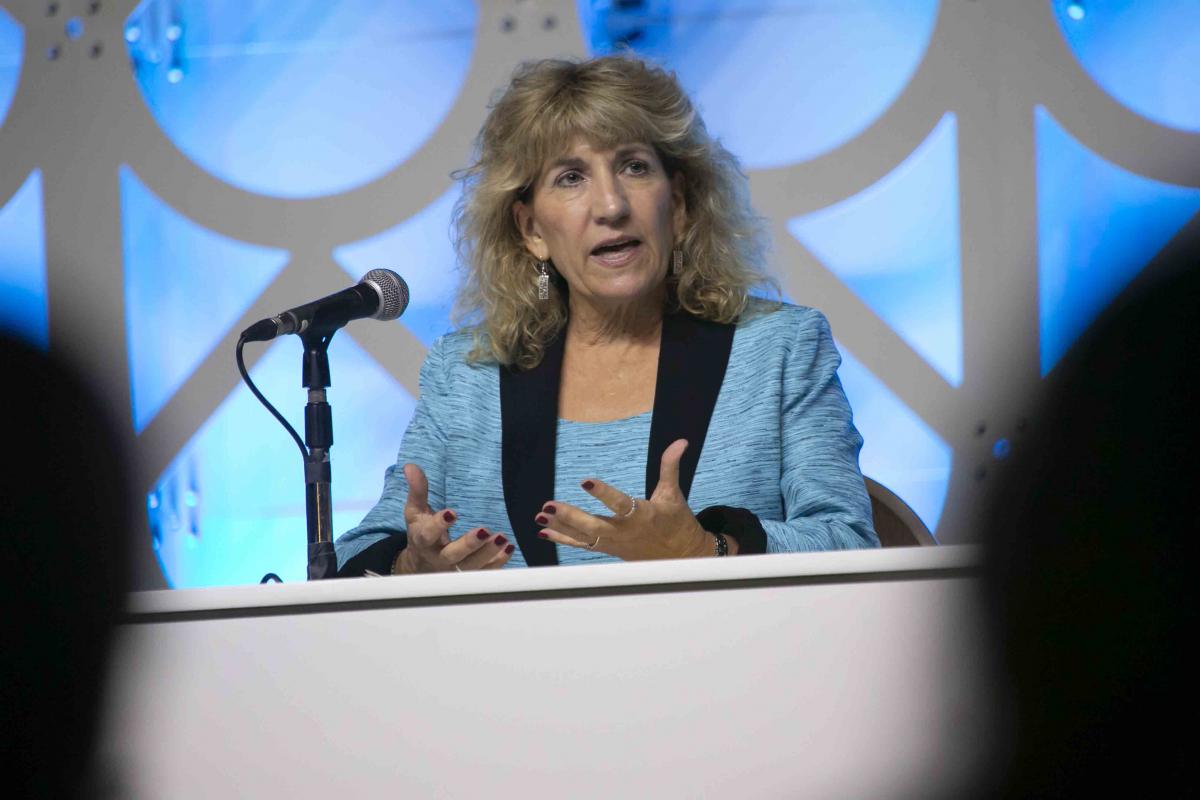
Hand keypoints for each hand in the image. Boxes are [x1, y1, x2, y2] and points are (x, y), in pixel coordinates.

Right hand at [393, 463, 513, 573]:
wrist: (422, 565)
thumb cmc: (421, 532)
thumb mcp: (416, 511)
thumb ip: (417, 490)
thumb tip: (411, 466)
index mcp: (423, 541)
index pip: (428, 534)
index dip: (439, 525)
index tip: (452, 513)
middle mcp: (438, 558)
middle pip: (453, 555)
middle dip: (469, 544)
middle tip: (484, 530)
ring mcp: (454, 569)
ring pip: (472, 566)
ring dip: (488, 553)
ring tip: (502, 538)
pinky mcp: (467, 576)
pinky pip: (484, 573)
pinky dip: (497, 563)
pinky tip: (508, 548)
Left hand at [535, 439, 725, 559]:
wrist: (681, 556)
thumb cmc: (677, 522)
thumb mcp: (673, 493)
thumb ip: (670, 466)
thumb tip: (680, 441)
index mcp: (642, 515)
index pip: (620, 504)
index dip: (603, 493)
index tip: (585, 481)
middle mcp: (625, 532)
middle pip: (593, 526)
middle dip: (570, 516)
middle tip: (549, 505)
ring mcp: (614, 543)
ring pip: (584, 537)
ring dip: (560, 527)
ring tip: (540, 515)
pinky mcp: (608, 549)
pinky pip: (582, 546)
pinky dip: (563, 539)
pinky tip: (544, 531)